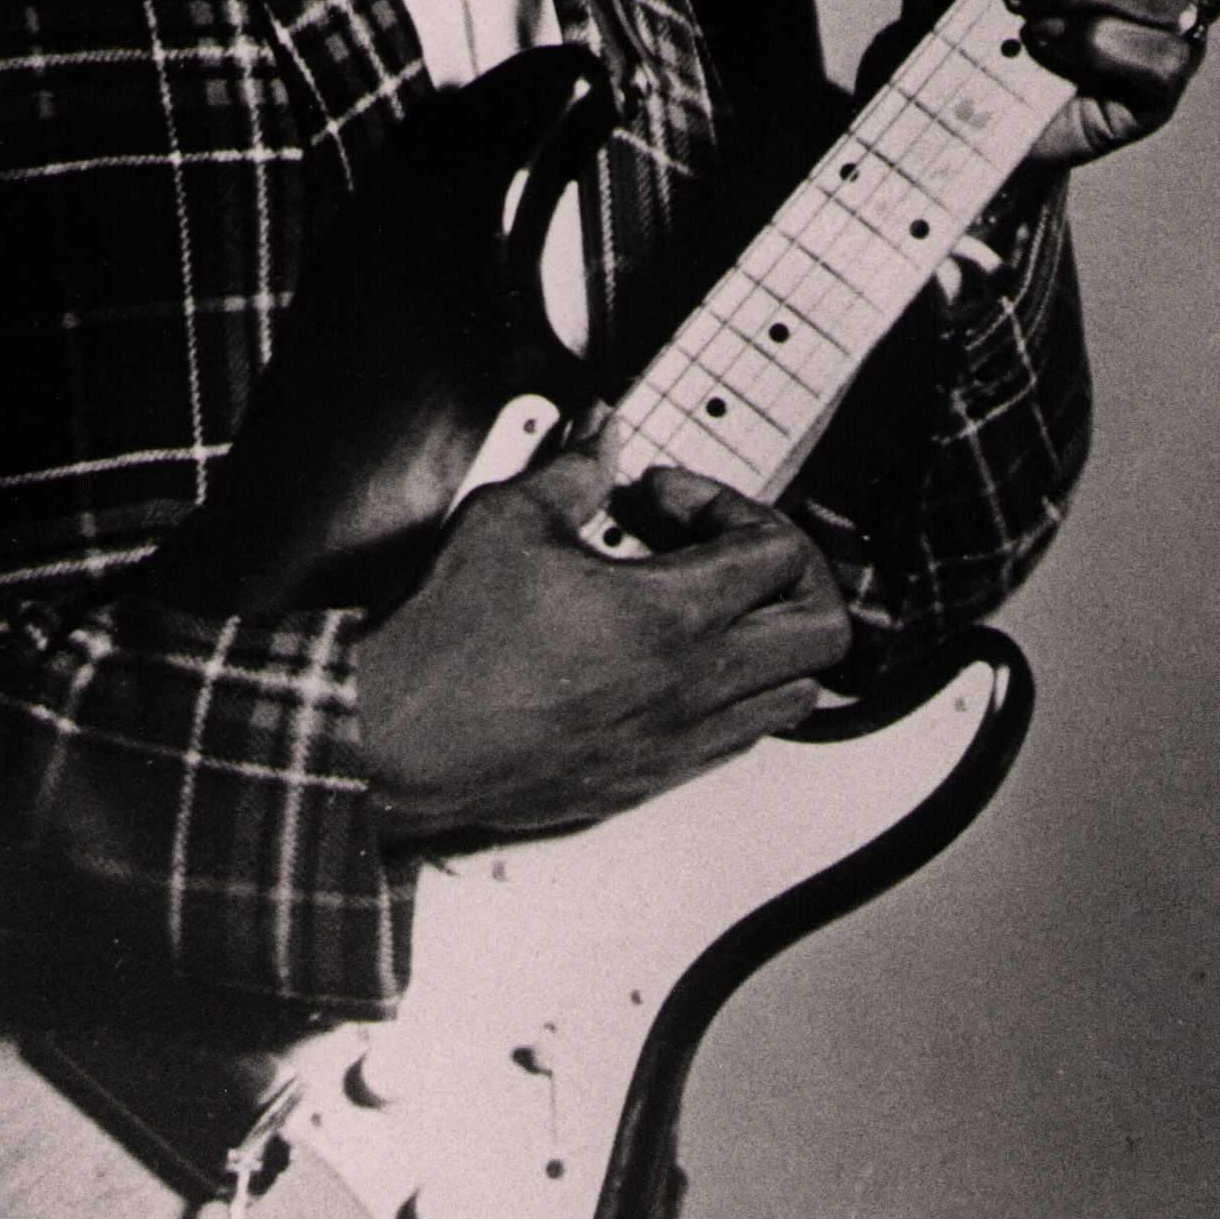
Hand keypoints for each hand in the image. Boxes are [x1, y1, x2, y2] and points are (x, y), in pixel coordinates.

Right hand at [344, 442, 849, 843]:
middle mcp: (694, 686)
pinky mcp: (650, 780)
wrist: (396, 742)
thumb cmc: (446, 649)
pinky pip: (740, 742)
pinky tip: (680, 665)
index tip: (665, 499)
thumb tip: (599, 438)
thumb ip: (574, 471)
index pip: (777, 550)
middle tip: (729, 549)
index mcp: (674, 616)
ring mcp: (678, 742)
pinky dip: (736, 697)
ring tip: (719, 610)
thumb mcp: (510, 521)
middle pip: (823, 631)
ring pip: (795, 698)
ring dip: (774, 644)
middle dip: (791, 575)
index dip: (729, 503)